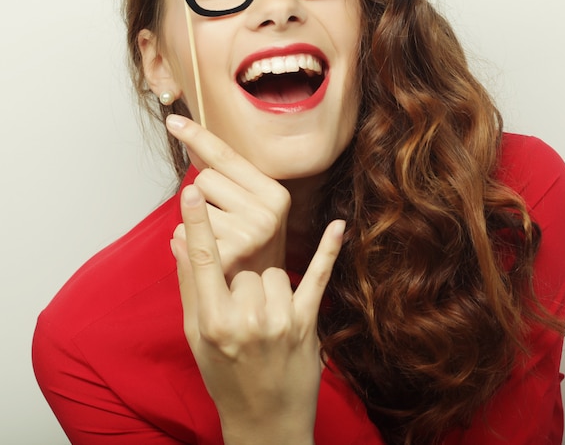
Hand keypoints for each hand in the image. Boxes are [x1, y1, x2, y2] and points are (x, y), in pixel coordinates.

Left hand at [166, 114, 290, 281]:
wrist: (261, 300)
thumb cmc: (252, 248)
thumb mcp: (253, 208)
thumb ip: (227, 176)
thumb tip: (190, 137)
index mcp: (276, 194)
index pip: (227, 156)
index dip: (197, 136)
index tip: (173, 120)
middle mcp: (267, 211)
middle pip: (203, 179)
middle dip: (204, 197)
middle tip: (225, 223)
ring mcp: (249, 234)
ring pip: (190, 205)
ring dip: (196, 222)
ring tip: (220, 242)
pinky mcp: (228, 255)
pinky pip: (181, 232)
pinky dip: (187, 243)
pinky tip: (211, 256)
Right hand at [171, 184, 344, 444]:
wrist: (266, 422)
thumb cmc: (225, 377)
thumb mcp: (196, 338)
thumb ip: (190, 288)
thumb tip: (179, 241)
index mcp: (212, 322)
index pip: (201, 261)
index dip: (195, 223)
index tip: (191, 190)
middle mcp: (246, 320)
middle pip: (242, 265)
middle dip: (240, 280)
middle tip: (240, 311)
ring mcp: (281, 321)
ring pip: (271, 270)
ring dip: (267, 286)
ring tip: (263, 316)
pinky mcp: (307, 322)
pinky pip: (317, 276)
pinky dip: (327, 250)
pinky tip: (338, 226)